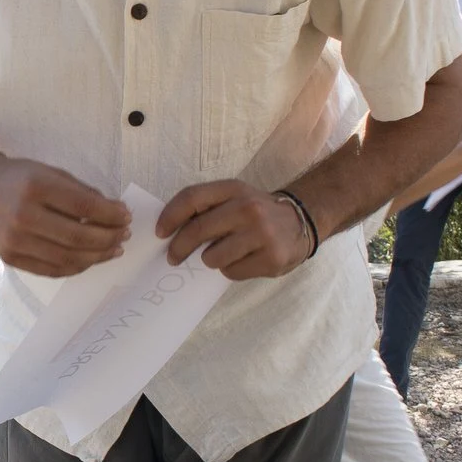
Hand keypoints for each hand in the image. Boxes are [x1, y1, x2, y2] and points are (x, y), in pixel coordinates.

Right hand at [0, 155, 130, 277]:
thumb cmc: (22, 179)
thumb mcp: (52, 173)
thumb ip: (82, 192)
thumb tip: (116, 214)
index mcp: (36, 187)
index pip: (84, 206)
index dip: (111, 214)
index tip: (127, 216)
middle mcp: (23, 216)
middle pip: (77, 236)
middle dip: (108, 238)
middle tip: (124, 235)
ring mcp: (15, 241)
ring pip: (68, 258)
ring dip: (98, 256)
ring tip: (114, 249)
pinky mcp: (12, 258)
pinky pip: (53, 270)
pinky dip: (77, 266)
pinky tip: (92, 258)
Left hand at [159, 180, 317, 280]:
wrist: (301, 222)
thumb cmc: (256, 213)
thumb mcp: (235, 198)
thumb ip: (207, 207)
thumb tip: (169, 231)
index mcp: (234, 189)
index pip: (192, 197)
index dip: (170, 216)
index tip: (160, 233)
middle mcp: (248, 208)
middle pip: (198, 230)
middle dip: (178, 248)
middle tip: (173, 257)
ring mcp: (262, 233)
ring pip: (213, 257)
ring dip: (210, 261)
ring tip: (222, 255)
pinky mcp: (271, 258)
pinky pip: (231, 272)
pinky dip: (230, 271)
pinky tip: (243, 261)